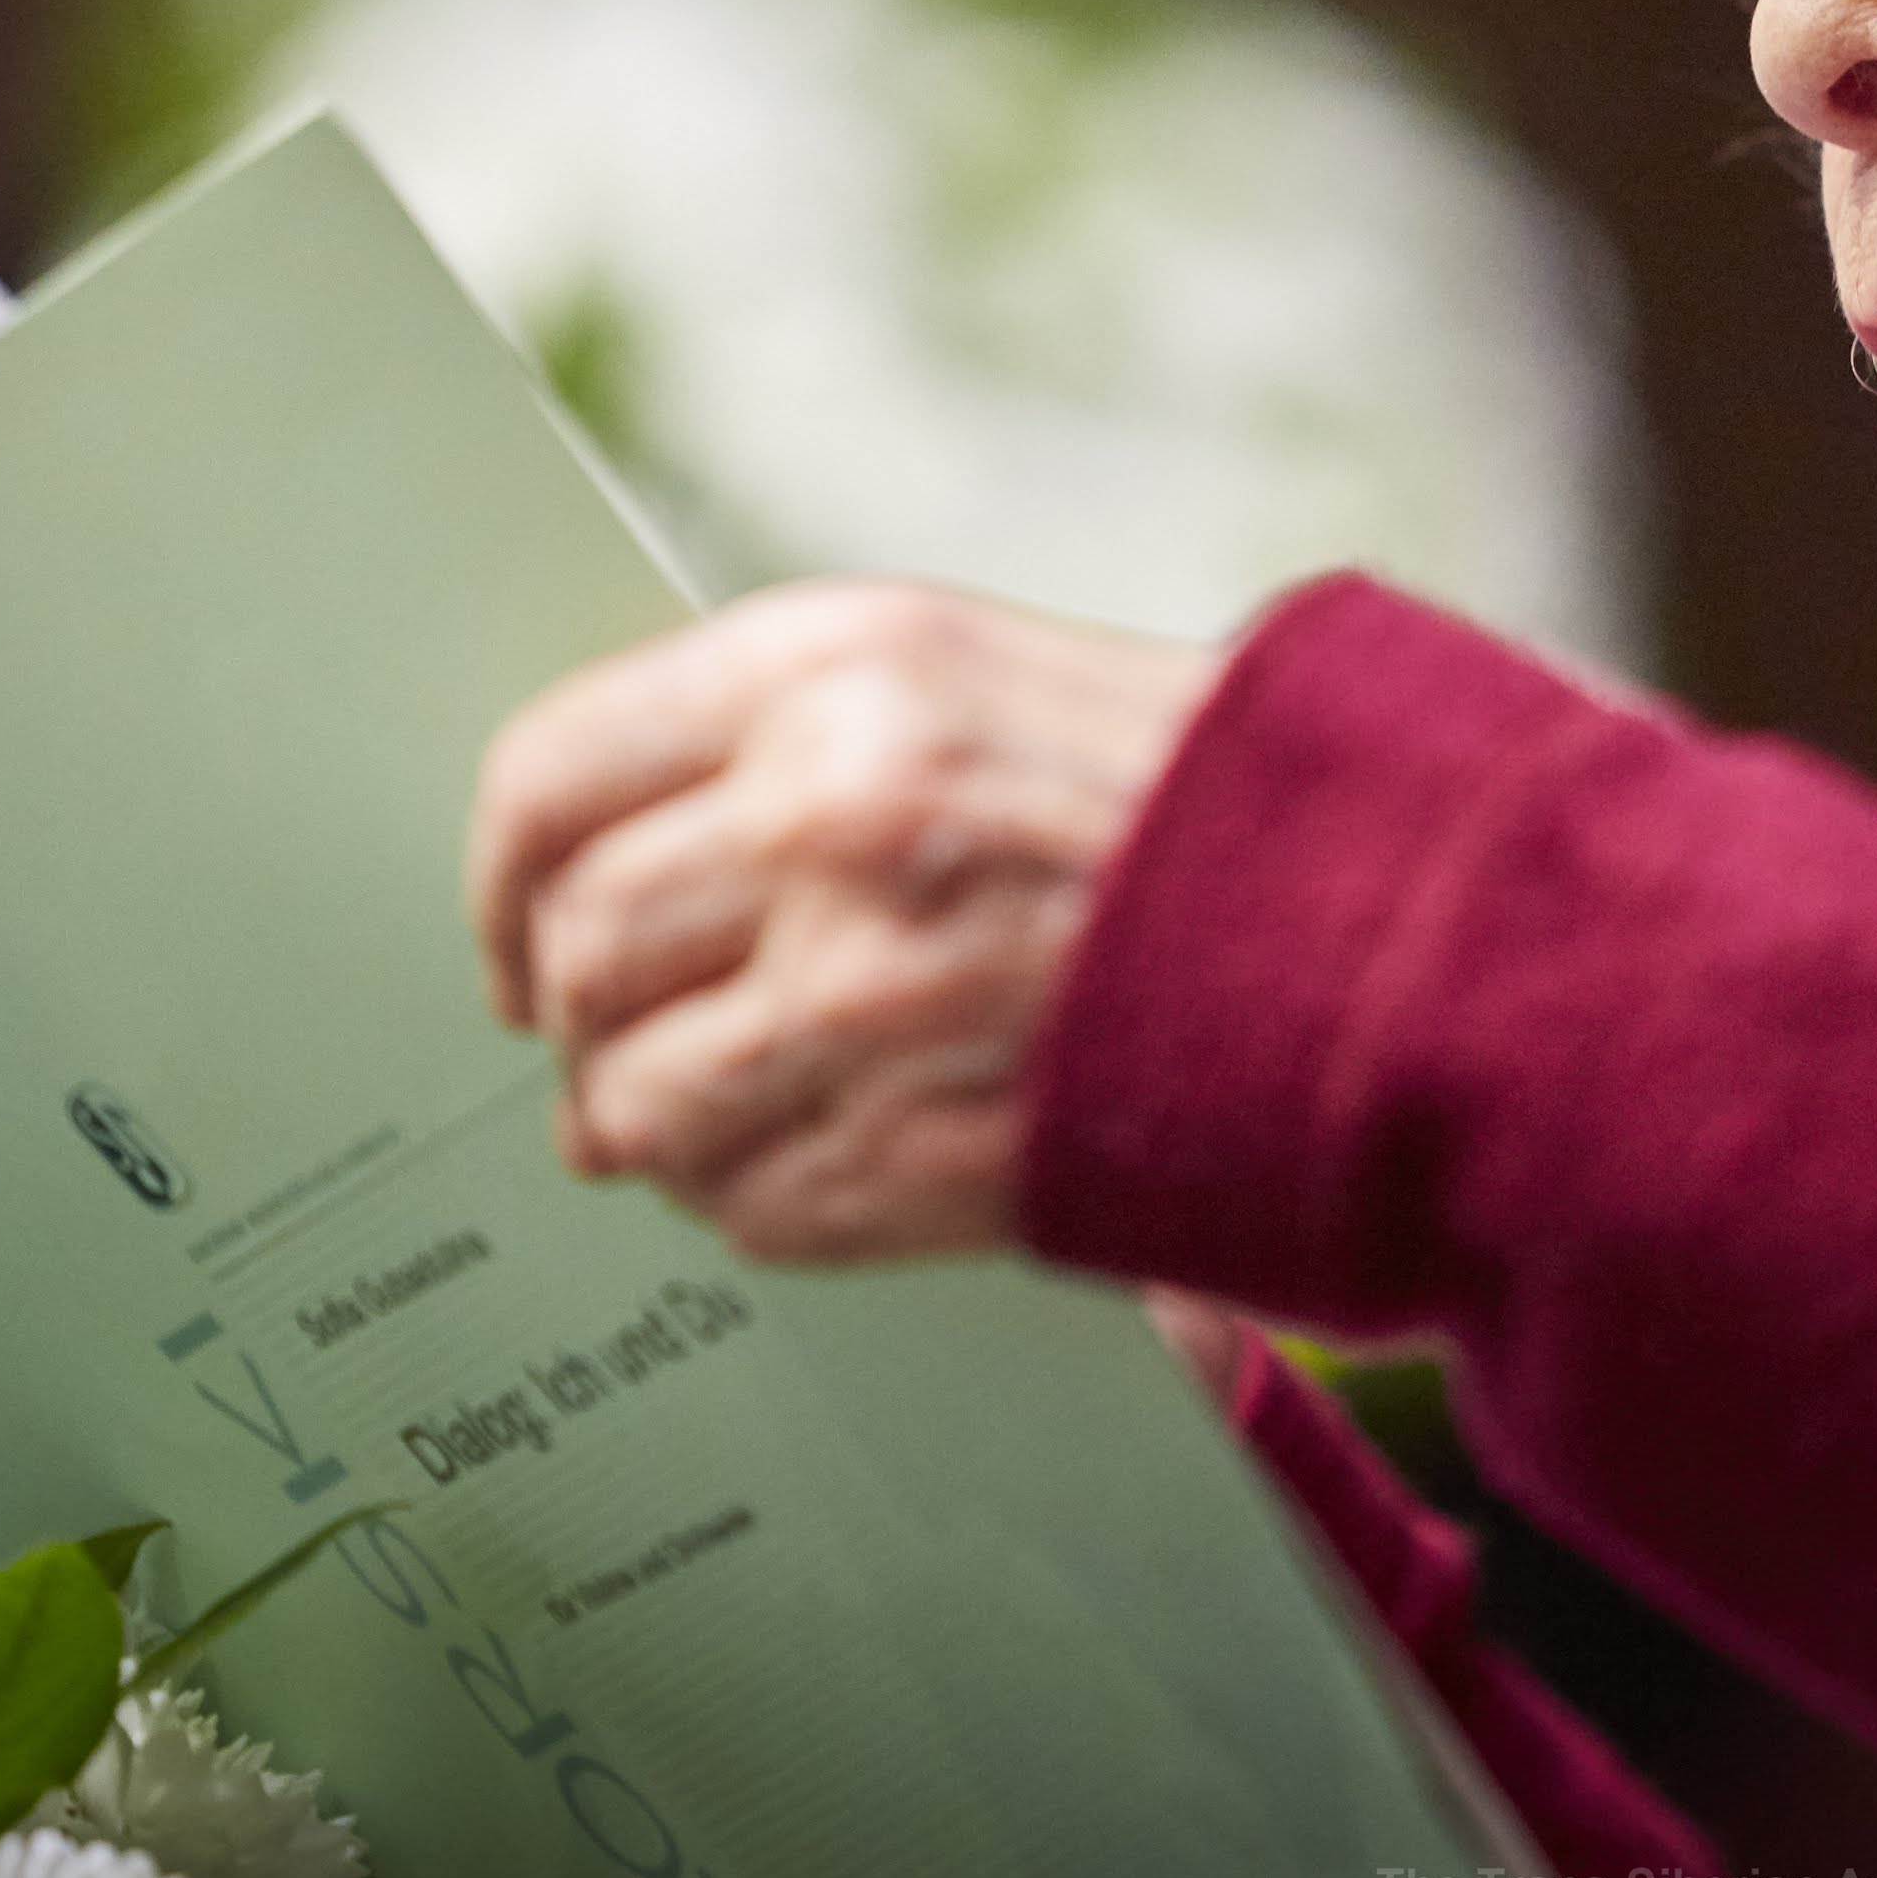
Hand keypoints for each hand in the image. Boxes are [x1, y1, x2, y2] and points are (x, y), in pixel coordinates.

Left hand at [467, 581, 1220, 1260]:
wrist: (1381, 921)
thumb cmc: (1159, 787)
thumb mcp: (959, 673)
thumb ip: (763, 740)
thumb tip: (579, 863)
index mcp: (834, 671)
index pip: (547, 779)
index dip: (495, 876)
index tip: (507, 930)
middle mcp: (834, 820)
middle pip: (577, 949)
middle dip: (570, 1009)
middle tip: (601, 1031)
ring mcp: (875, 999)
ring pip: (634, 1101)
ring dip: (644, 1123)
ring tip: (693, 1114)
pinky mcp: (926, 1150)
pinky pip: (745, 1206)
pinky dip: (747, 1199)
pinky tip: (811, 1155)